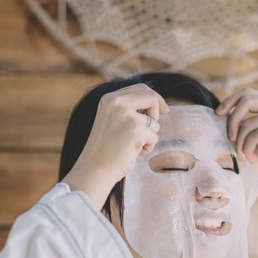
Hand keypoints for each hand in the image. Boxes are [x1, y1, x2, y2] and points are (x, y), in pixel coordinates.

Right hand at [64, 84, 168, 208]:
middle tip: (153, 127)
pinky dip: (147, 147)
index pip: (141, 88)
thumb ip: (128, 109)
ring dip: (148, 136)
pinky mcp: (136, 130)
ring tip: (131, 146)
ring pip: (154, 122)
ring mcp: (126, 115)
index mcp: (109, 98)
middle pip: (151, 96)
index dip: (154, 98)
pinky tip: (133, 153)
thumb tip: (156, 105)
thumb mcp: (112, 120)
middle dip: (157, 111)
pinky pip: (154, 136)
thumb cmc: (104, 149)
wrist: (94, 169)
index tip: (163, 110)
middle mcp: (117, 102)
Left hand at [216, 88, 257, 183]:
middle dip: (232, 119)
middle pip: (246, 100)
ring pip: (246, 123)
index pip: (248, 93)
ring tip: (244, 155)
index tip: (218, 114)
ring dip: (240, 143)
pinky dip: (247, 149)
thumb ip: (247, 123)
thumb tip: (223, 114)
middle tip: (229, 138)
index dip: (230, 101)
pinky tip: (253, 159)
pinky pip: (252, 136)